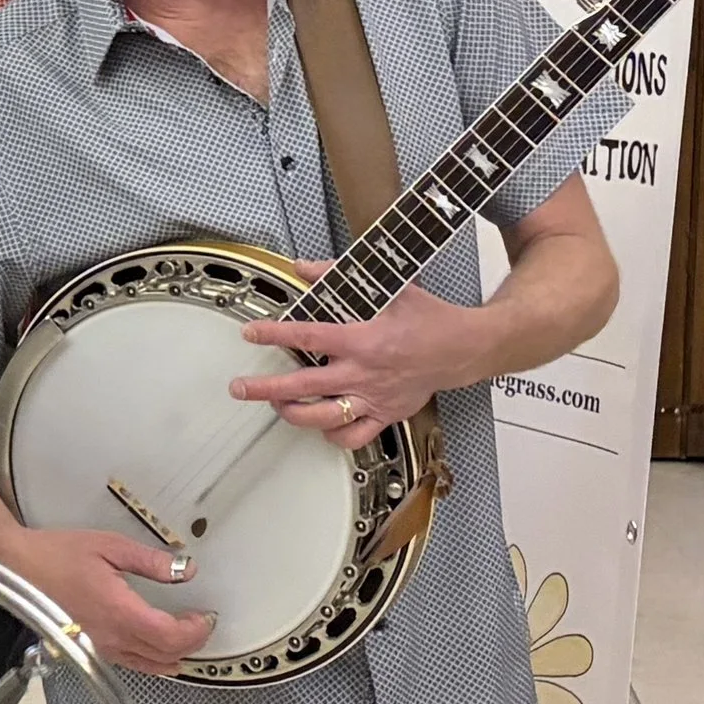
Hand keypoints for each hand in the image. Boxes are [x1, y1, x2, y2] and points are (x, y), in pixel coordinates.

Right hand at [0, 526, 213, 678]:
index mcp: (120, 612)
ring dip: (173, 655)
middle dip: (191, 643)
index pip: (171, 637)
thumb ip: (151, 561)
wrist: (14, 569)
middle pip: (165, 655)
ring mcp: (99, 648)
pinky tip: (157, 652)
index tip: (206, 616)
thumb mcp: (109, 547)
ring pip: (148, 665)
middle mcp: (112, 638)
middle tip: (202, 625)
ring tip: (187, 639)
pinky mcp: (88, 648)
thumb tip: (184, 569)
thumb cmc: (57, 555)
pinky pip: (129, 663)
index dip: (196, 631)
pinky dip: (151, 661)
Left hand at [233, 276, 483, 450]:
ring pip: (322, 417)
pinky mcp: (385, 415)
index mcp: (364, 340)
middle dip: (265, 388)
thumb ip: (338, 275)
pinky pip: (352, 437)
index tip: (251, 332)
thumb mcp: (390, 288)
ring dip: (292, 412)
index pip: (309, 337)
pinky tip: (318, 424)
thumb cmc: (429, 319)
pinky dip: (331, 435)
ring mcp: (373, 398)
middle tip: (240, 387)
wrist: (464, 349)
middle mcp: (364, 374)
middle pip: (303, 387)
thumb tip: (303, 266)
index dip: (275, 335)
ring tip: (275, 403)